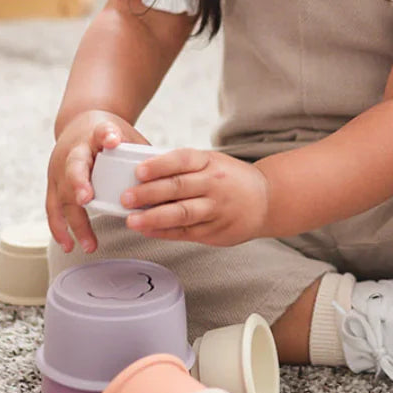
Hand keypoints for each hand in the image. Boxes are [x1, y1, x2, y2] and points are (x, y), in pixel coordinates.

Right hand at [46, 110, 148, 253]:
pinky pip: (54, 209)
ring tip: (85, 242)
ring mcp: (58, 171)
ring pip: (61, 196)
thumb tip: (168, 175)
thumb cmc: (106, 133)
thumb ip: (140, 150)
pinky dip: (60, 229)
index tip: (112, 140)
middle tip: (86, 200)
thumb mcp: (125, 132)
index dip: (106, 135)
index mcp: (93, 134)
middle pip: (73, 168)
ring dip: (72, 220)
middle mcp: (71, 152)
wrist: (78, 125)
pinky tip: (69, 245)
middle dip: (78, 184)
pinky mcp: (54, 186)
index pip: (100, 131)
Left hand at [122, 149, 270, 246]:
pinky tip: (148, 230)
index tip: (138, 171)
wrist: (266, 200)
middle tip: (126, 197)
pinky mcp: (216, 230)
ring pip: (182, 213)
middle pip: (178, 187)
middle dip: (149, 193)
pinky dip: (165, 232)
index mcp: (210, 162)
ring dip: (154, 217)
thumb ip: (183, 167)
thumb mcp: (212, 163)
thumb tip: (142, 173)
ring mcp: (216, 209)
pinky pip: (186, 232)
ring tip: (132, 220)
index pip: (182, 160)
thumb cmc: (231, 179)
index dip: (159, 165)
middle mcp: (214, 184)